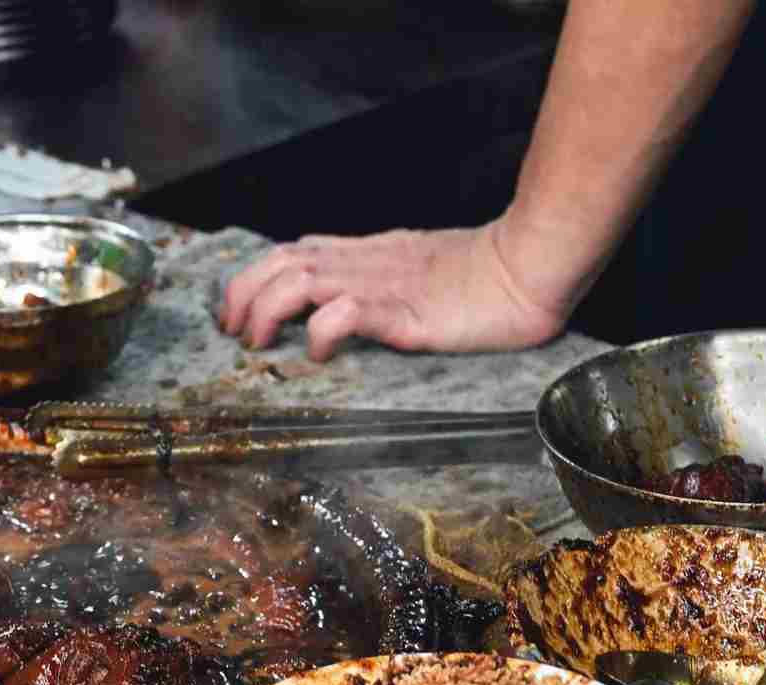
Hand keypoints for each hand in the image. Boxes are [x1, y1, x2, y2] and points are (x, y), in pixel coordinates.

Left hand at [217, 222, 570, 361]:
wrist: (530, 266)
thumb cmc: (485, 275)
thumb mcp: (416, 269)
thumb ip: (379, 277)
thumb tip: (346, 299)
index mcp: (366, 254)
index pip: (292, 251)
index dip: (252, 278)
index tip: (236, 312)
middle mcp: (364, 264)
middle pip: (280, 261)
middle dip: (242, 294)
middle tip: (234, 333)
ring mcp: (383, 286)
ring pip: (299, 280)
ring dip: (266, 310)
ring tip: (258, 342)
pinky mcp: (404, 312)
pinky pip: (346, 312)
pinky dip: (319, 330)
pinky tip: (317, 352)